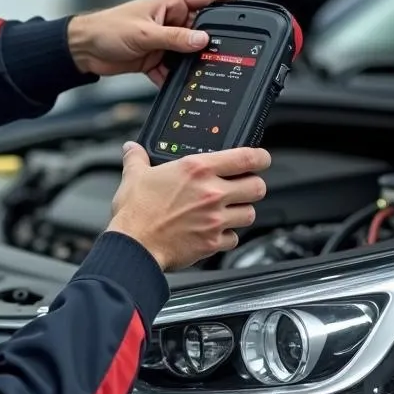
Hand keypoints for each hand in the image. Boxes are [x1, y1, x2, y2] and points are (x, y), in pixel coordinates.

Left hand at [67, 0, 236, 83]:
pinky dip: (177, 78)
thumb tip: (202, 40)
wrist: (83, 50)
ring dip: (193, 64)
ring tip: (204, 73)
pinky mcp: (155, 58)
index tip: (245, 16)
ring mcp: (164, 40)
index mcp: (169, 3)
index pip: (207, 0)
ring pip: (188, 53)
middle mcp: (169, 20)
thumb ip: (175, 38)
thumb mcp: (145, 33)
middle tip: (226, 54)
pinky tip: (182, 86)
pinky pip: (174, 69)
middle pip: (201, 30)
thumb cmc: (107, 29)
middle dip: (211, 43)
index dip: (227, 6)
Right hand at [106, 143, 269, 270]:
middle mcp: (212, 193)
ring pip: (250, 214)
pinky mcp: (213, 242)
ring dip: (242, 211)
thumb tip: (132, 148)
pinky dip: (228, 236)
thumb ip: (137, 158)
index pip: (246, 157)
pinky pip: (234, 238)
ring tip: (229, 210)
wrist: (134, 245)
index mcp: (197, 169)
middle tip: (243, 187)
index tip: (261, 159)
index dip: (261, 157)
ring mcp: (215, 219)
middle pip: (257, 187)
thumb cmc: (136, 211)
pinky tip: (215, 232)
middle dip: (253, 186)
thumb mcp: (134, 176)